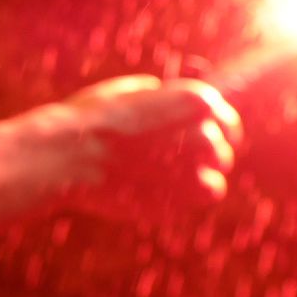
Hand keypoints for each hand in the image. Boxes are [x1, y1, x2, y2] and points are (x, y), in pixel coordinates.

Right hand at [48, 75, 239, 222]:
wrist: (70, 156)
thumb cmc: (92, 119)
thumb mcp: (127, 91)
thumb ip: (156, 97)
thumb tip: (161, 98)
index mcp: (197, 101)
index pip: (227, 122)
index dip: (214, 132)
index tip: (197, 141)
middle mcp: (206, 136)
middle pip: (220, 154)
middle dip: (200, 159)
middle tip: (170, 163)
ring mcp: (196, 173)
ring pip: (214, 184)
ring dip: (195, 183)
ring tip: (164, 182)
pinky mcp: (180, 203)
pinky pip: (194, 205)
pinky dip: (182, 202)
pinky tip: (157, 194)